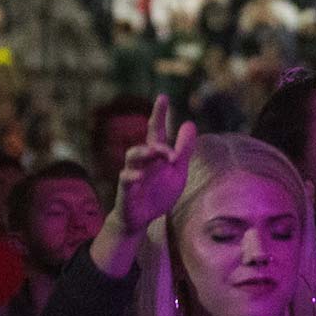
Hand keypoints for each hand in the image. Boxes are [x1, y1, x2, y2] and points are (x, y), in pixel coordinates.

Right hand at [115, 96, 195, 237]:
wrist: (141, 218)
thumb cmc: (158, 192)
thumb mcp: (177, 170)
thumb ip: (183, 149)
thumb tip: (190, 123)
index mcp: (156, 156)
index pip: (157, 131)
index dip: (159, 114)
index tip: (163, 96)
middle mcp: (143, 161)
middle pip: (145, 141)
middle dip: (153, 134)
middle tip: (172, 136)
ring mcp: (133, 174)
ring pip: (132, 157)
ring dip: (144, 152)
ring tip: (156, 151)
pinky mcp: (126, 192)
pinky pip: (125, 181)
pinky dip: (131, 177)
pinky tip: (139, 175)